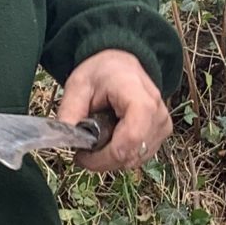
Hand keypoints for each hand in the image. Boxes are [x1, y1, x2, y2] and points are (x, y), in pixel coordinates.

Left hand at [58, 49, 171, 175]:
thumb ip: (69, 113)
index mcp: (139, 97)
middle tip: (83, 149)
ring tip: (97, 139)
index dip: (103, 157)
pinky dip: (121, 155)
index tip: (81, 155)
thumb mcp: (78, 86)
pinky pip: (140, 157)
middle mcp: (157, 113)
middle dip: (103, 160)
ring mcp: (162, 125)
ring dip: (111, 159)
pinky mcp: (162, 133)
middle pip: (131, 155)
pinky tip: (111, 139)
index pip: (131, 139)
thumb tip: (63, 142)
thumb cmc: (101, 72)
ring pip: (135, 160)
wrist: (121, 64)